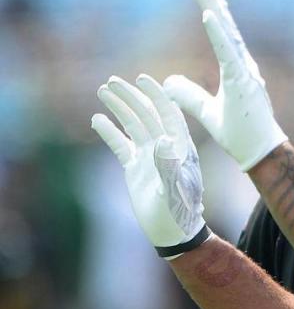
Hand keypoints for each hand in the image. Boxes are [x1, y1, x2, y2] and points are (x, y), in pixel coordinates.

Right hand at [91, 75, 209, 257]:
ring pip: (133, 125)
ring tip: (103, 91)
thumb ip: (168, 165)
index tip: (142, 79)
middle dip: (131, 96)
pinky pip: (121, 144)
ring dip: (120, 108)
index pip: (167, 113)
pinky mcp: (136, 167)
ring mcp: (150, 155)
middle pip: (146, 114)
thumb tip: (163, 139)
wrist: (173, 230)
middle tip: (111, 81)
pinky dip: (110, 132)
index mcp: (179, 146)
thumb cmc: (180, 210)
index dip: (156, 95)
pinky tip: (97, 119)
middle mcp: (165, 146)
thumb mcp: (174, 188)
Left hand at [164, 0, 288, 171]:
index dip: (211, 11)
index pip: (221, 34)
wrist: (259, 152)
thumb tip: (168, 82)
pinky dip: (218, 33)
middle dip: (212, 1)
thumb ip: (189, 95)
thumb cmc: (239, 134)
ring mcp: (246, 73)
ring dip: (216, 10)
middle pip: (226, 28)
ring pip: (229, 35)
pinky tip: (209, 15)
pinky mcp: (244, 82)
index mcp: (237, 70)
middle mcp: (244, 66)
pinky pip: (228, 53)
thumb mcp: (206, 112)